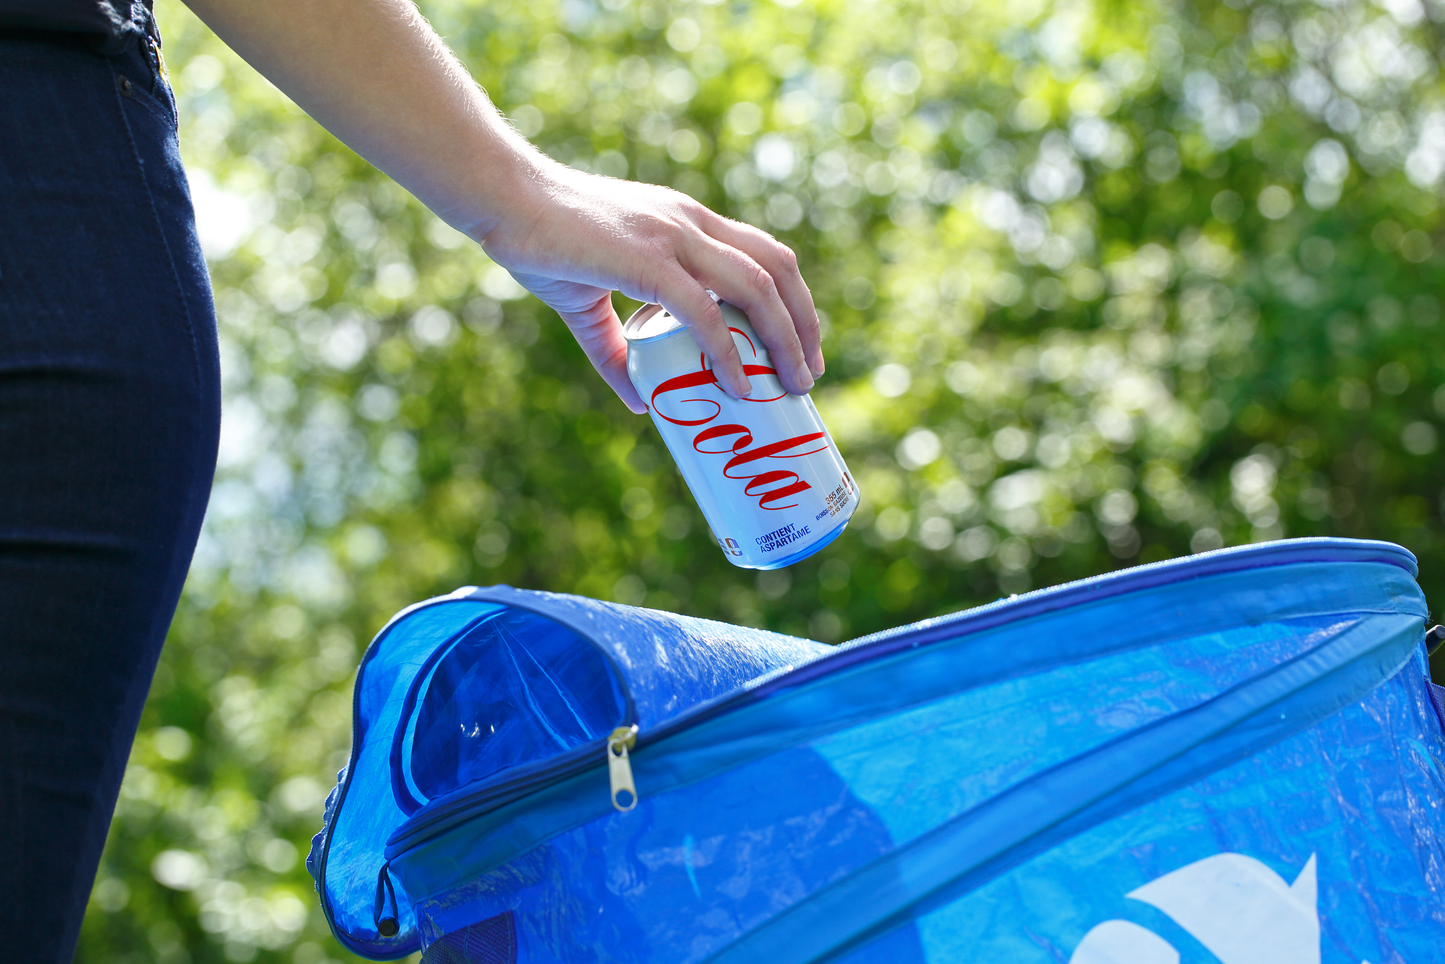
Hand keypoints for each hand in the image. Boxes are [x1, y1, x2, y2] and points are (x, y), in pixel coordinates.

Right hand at [473, 162, 823, 414]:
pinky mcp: (645, 259)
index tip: (800, 351)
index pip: (765, 256)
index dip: (794, 304)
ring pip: (755, 287)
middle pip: (778, 270)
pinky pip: (703, 310)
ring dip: (784, 340)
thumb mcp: (587, 303)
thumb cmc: (540, 242)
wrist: (501, 199)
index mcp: (689, 222)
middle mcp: (692, 222)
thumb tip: (640, 403)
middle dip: (804, 327)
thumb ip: (615, 349)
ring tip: (792, 385)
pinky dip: (728, 350)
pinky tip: (738, 384)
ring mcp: (672, 236)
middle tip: (808, 378)